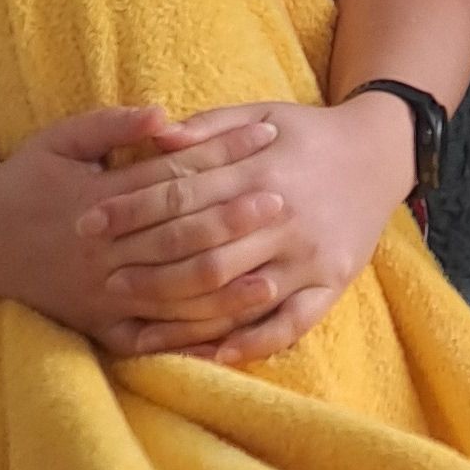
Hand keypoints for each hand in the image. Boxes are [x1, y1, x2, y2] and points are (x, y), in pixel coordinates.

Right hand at [0, 102, 278, 346]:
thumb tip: (169, 117)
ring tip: (273, 279)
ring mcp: (101, 295)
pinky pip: (150, 339)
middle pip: (179, 238)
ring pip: (171, 296)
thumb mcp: (62, 139)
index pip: (172, 177)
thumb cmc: (28, 177)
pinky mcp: (98, 327)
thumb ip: (115, 126)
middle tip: (282, 202)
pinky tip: (229, 335)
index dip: (221, 157)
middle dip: (233, 221)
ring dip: (223, 291)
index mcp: (98, 200)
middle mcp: (102, 252)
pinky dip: (188, 339)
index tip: (264, 138)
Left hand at [76, 88, 418, 364]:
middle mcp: (285, 216)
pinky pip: (288, 324)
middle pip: (202, 250)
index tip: (88, 222)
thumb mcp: (259, 114)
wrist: (381, 153)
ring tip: (137, 327)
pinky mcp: (332, 283)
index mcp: (261, 169)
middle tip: (102, 279)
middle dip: (146, 267)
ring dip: (183, 314)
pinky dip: (249, 343)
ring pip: (237, 293)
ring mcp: (309, 255)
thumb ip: (206, 129)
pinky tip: (210, 355)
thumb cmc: (306, 133)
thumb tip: (152, 135)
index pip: (182, 194)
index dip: (130, 210)